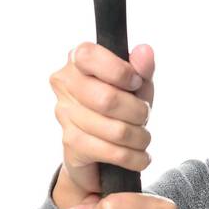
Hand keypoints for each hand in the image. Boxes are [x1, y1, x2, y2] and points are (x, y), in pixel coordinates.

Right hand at [49, 41, 154, 204]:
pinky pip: (111, 152)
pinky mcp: (71, 144)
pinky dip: (134, 157)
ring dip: (140, 138)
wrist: (100, 151)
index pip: (89, 56)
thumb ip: (142, 68)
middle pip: (107, 99)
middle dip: (138, 112)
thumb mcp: (136, 86)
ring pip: (115, 130)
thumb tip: (144, 51)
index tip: (135, 83)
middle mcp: (64, 84)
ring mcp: (64, 115)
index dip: (120, 72)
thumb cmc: (119, 109)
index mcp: (77, 61)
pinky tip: (139, 157)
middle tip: (144, 116)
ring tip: (142, 138)